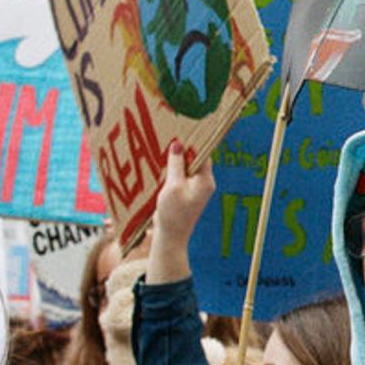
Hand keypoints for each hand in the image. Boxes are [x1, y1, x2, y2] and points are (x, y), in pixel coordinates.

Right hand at [150, 141, 214, 283]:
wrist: (170, 237)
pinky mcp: (184, 192)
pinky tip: (159, 162)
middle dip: (182, 148)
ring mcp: (195, 187)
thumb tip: (178, 144)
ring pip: (185, 166)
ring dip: (174, 158)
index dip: (193, 140)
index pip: (203, 153)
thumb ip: (176, 165)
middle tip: (168, 133)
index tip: (182, 127)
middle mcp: (204, 182)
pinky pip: (179, 175)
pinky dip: (170, 169)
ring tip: (162, 145)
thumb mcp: (172, 187)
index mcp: (206, 180)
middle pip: (194, 158)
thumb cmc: (173, 214)